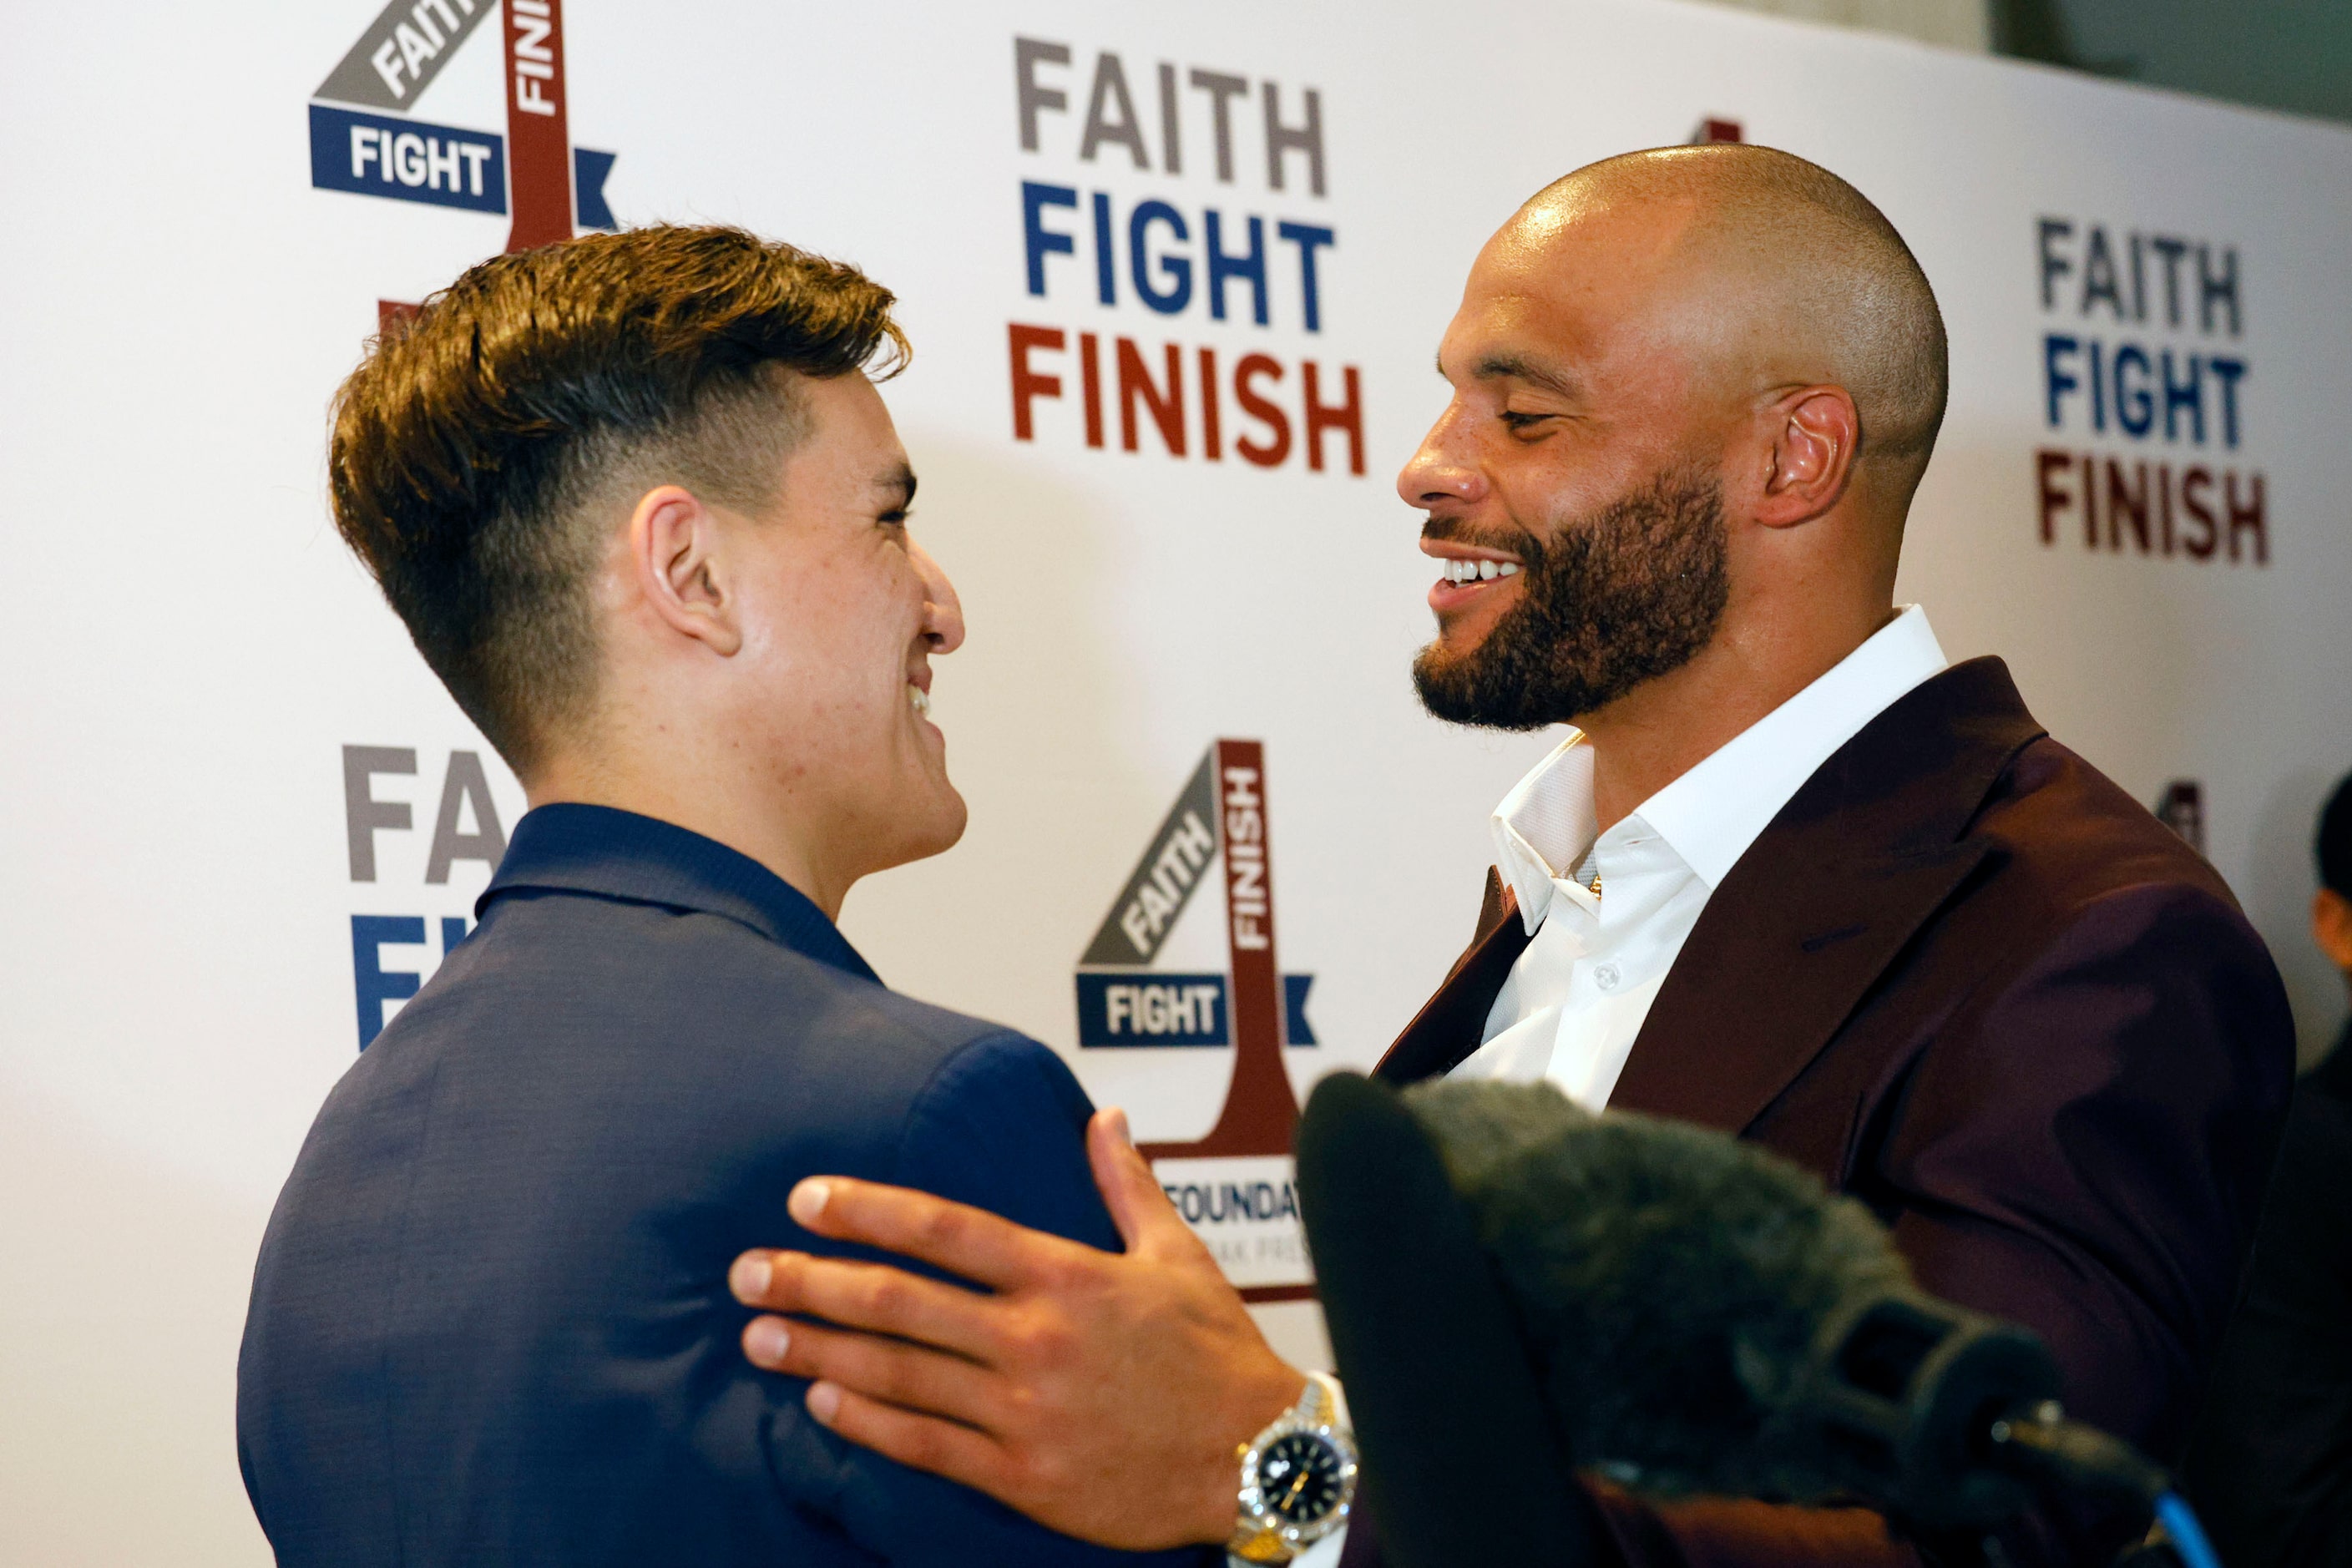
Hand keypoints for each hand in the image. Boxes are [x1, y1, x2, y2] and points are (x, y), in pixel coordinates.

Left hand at [729, 1107, 1304, 1549]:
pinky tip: (820, 1402)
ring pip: (899, 1374)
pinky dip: (866, 1423)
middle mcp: (1035, 1338)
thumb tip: (1103, 1115)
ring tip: (759, 1335)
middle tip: (748, 1270)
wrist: (1260, 1457)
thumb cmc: (1217, 1352)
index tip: (807, 1197)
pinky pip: (927, 1446)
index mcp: (1066, 1274)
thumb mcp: (1177, 1254)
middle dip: (814, 1280)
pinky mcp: (1024, 1476)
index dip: (869, 1208)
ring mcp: (1024, 1410)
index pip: (946, 1228)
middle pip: (900, 1300)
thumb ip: (1126, 1183)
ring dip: (819, 1350)